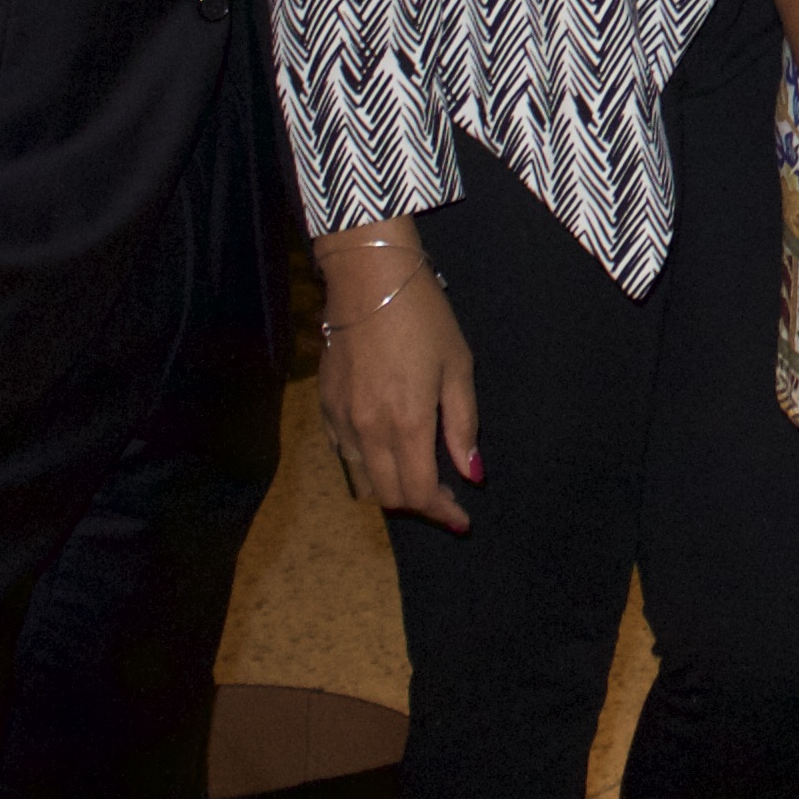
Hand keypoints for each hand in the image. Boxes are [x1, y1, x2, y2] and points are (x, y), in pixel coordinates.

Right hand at [314, 231, 476, 532]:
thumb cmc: (423, 318)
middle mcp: (368, 430)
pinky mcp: (325, 406)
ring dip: (391, 486)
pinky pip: (344, 452)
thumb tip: (473, 473)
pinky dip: (367, 462)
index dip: (442, 512)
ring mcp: (341, 420)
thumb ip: (463, 425)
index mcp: (406, 423)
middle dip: (419, 503)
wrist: (369, 280)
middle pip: (389, 495)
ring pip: (362, 479)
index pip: (419, 493)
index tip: (462, 519)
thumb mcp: (458, 367)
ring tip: (417, 473)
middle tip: (444, 496)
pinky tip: (386, 445)